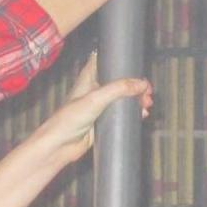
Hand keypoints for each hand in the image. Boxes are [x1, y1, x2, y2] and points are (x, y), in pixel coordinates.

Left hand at [36, 54, 152, 168]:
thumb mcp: (96, 99)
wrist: (60, 146)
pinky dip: (133, 113)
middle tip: (147, 91)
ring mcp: (99, 106)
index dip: (120, 61)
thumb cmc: (69, 120)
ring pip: (122, 98)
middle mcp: (94, 90)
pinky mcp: (103, 121)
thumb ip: (119, 89)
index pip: (104, 61)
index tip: (135, 65)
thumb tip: (142, 84)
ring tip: (147, 103)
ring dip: (136, 99)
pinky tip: (141, 115)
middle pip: (119, 81)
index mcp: (88, 78)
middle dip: (135, 84)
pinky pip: (122, 114)